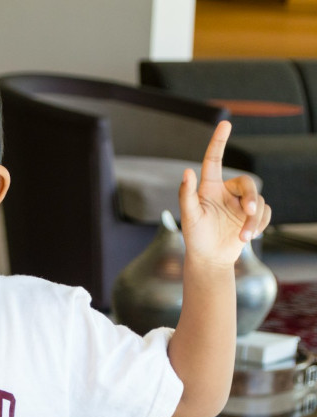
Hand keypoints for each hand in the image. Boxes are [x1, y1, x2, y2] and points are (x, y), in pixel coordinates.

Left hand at [178, 120, 271, 265]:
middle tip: (249, 212)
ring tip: (244, 236)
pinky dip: (259, 225)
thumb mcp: (189, 217)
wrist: (210, 258)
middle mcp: (226, 192)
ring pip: (259, 201)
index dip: (219, 141)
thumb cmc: (195, 237)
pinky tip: (249, 236)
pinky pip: (265, 212)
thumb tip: (186, 172)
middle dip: (251, 199)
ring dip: (253, 220)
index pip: (213, 160)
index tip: (225, 123)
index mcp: (209, 187)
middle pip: (248, 184)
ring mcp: (240, 203)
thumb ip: (187, 195)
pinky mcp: (252, 215)